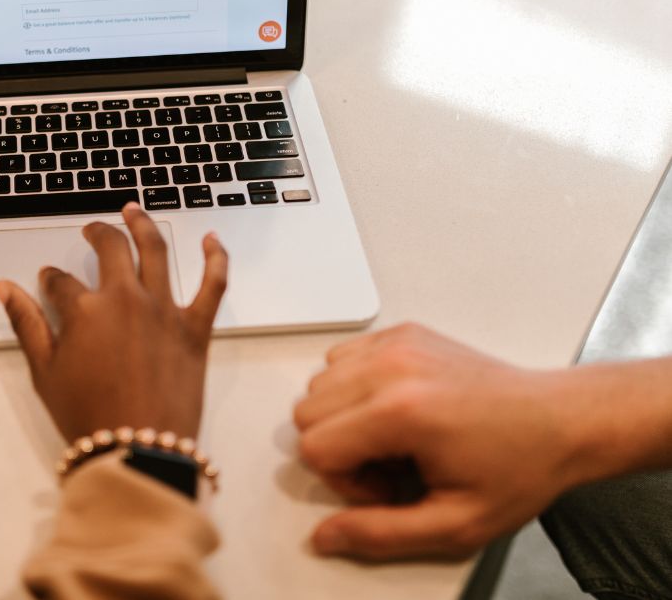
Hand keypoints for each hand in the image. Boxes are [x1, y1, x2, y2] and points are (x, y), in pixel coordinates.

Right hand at [0, 203, 227, 441]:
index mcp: (85, 311)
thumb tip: (6, 288)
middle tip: (91, 229)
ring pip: (156, 250)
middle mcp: (125, 300)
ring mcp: (164, 310)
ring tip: (134, 210)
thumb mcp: (45, 372)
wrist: (138, 451)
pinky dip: (216, 258)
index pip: (61, 282)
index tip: (48, 281)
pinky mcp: (196, 328)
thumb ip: (27, 324)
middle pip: (111, 249)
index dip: (51, 279)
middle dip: (97, 233)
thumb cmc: (87, 417)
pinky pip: (213, 284)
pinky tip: (212, 239)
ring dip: (144, 224)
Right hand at [294, 323, 591, 559]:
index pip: (313, 444)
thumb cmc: (520, 466)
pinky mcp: (402, 334)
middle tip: (390, 464)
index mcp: (401, 410)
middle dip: (338, 447)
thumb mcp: (454, 524)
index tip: (386, 487)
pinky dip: (355, 386)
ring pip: (320, 382)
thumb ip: (380, 535)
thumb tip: (326, 536)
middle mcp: (392, 367)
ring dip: (344, 416)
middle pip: (307, 410)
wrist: (563, 421)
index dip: (343, 480)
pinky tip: (396, 409)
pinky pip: (343, 358)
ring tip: (396, 437)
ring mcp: (396, 344)